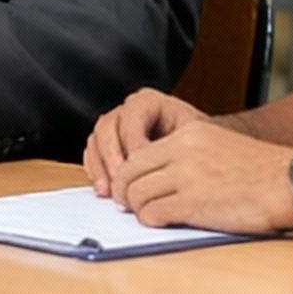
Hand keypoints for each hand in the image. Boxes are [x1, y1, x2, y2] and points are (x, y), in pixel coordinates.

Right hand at [83, 87, 204, 196]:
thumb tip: (161, 163)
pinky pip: (92, 155)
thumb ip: (178, 144)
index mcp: (149, 102)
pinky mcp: (108, 147)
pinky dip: (96, 173)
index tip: (141, 164)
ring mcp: (115, 128)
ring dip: (101, 167)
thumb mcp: (195, 137)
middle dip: (112, 156)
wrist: (198, 152)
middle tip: (121, 180)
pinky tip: (105, 191)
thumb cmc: (200, 143)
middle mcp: (128, 112)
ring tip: (110, 191)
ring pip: (96, 141)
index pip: (131, 115)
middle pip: (107, 127)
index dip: (132, 140)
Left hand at [104, 117, 292, 233]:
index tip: (132, 188)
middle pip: (129, 173)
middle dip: (126, 192)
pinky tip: (162, 222)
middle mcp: (182, 151)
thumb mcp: (219, 145)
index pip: (138, 152)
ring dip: (138, 209)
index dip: (129, 174)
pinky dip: (151, 220)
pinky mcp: (193, 203)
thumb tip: (159, 176)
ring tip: (149, 215)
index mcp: (188, 134)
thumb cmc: (262, 171)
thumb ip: (187, 155)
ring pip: (136, 194)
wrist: (290, 183)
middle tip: (131, 205)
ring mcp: (186, 176)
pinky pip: (152, 213)